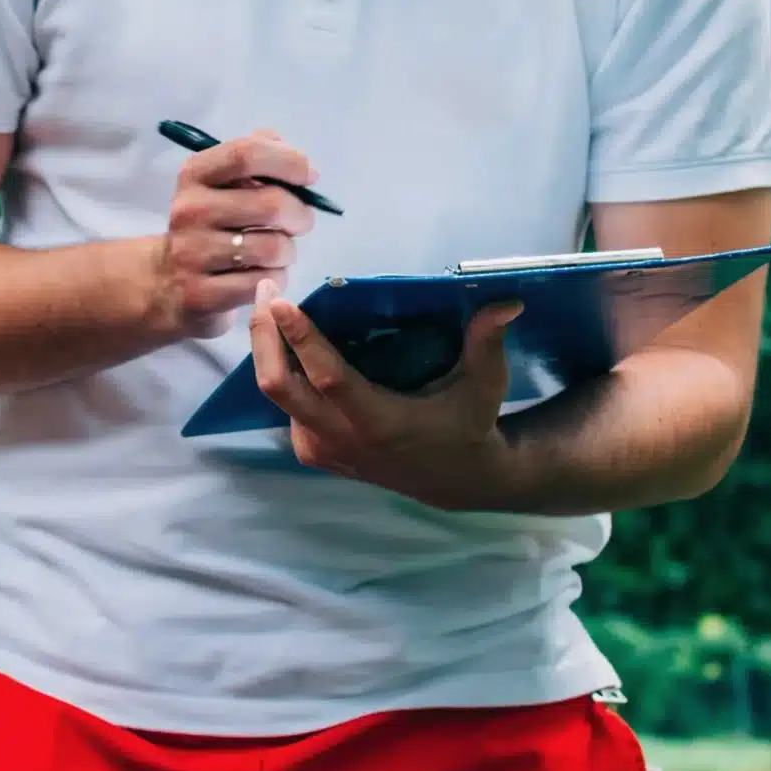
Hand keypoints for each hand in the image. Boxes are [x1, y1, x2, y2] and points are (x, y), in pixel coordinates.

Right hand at [152, 128, 320, 336]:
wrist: (165, 282)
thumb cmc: (211, 224)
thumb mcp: (223, 183)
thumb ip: (259, 158)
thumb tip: (303, 168)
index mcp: (195, 175)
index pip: (246, 154)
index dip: (288, 161)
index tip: (309, 177)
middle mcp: (189, 210)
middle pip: (271, 204)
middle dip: (300, 215)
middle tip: (299, 223)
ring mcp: (192, 254)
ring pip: (273, 247)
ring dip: (288, 251)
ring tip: (276, 252)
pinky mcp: (201, 294)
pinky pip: (265, 281)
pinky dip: (276, 278)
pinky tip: (261, 275)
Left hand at [251, 296, 527, 509]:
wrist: (451, 480)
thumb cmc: (469, 423)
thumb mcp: (485, 385)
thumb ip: (487, 343)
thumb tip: (506, 301)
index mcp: (378, 422)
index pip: (326, 377)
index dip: (301, 339)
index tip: (280, 302)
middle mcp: (339, 438)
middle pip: (278, 386)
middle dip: (263, 337)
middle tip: (266, 291)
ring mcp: (319, 449)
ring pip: (276, 395)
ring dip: (268, 350)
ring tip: (272, 307)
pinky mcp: (311, 452)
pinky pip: (285, 406)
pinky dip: (283, 371)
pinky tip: (288, 343)